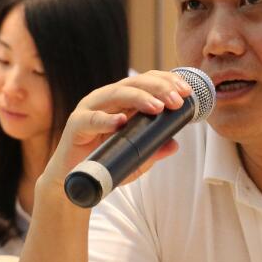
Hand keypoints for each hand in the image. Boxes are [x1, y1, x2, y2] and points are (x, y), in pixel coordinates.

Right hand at [41, 70, 193, 189]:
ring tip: (157, 107)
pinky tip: (121, 121)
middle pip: (134, 83)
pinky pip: (91, 119)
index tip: (186, 92)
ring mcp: (90, 109)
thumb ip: (153, 149)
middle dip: (159, 89)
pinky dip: (107, 119)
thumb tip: (174, 144)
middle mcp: (107, 99)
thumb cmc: (106, 162)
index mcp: (122, 100)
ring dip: (139, 98)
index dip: (167, 82)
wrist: (75, 181)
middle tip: (176, 101)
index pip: (147, 81)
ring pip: (116, 94)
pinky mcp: (76, 124)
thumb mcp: (136, 157)